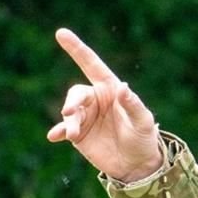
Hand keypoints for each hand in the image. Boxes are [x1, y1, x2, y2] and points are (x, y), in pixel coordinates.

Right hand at [47, 28, 163, 181]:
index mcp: (111, 89)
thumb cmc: (143, 137)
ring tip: (73, 134)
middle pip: (77, 93)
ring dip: (70, 121)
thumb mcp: (143, 121)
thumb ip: (133, 105)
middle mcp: (96, 100)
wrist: (137, 164)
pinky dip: (59, 131)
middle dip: (72, 101)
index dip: (77, 49)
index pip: (92, 65)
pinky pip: (63, 129)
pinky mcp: (77, 134)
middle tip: (71, 112)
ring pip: (70, 112)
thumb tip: (123, 86)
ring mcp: (85, 117)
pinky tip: (54, 136)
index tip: (61, 33)